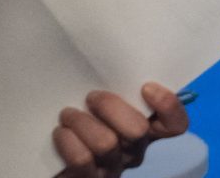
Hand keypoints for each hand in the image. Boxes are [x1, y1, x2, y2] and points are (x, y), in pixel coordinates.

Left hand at [52, 83, 189, 177]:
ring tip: (68, 115)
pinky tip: (61, 133)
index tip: (146, 87)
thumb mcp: (97, 100)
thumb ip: (112, 86)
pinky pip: (82, 159)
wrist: (44, 157)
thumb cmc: (76, 117)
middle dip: (111, 107)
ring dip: (82, 122)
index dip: (169, 106)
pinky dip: (68, 141)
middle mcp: (133, 151)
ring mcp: (112, 169)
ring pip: (106, 143)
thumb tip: (110, 53)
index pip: (175, 124)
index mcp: (143, 129)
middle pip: (138, 130)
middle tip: (91, 96)